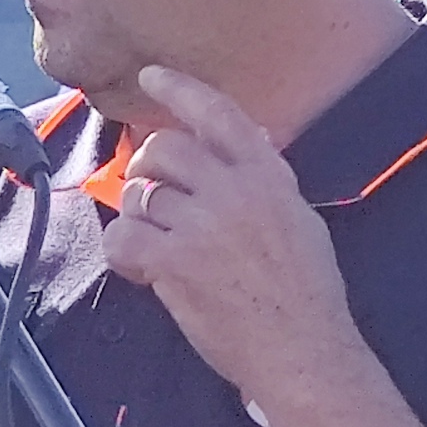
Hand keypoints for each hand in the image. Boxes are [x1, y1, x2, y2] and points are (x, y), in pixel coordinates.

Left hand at [100, 68, 368, 415]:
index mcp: (270, 178)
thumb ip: (267, 178)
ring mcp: (204, 224)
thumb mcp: (299, 220)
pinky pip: (123, 236)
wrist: (302, 350)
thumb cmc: (303, 294)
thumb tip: (249, 136)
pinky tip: (143, 270)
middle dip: (146, 168)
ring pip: (139, 193)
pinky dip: (123, 252)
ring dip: (137, 217)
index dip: (180, 90)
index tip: (151, 77)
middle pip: (164, 148)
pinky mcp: (175, 261)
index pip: (220, 115)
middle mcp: (236, 191)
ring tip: (158, 246)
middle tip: (150, 196)